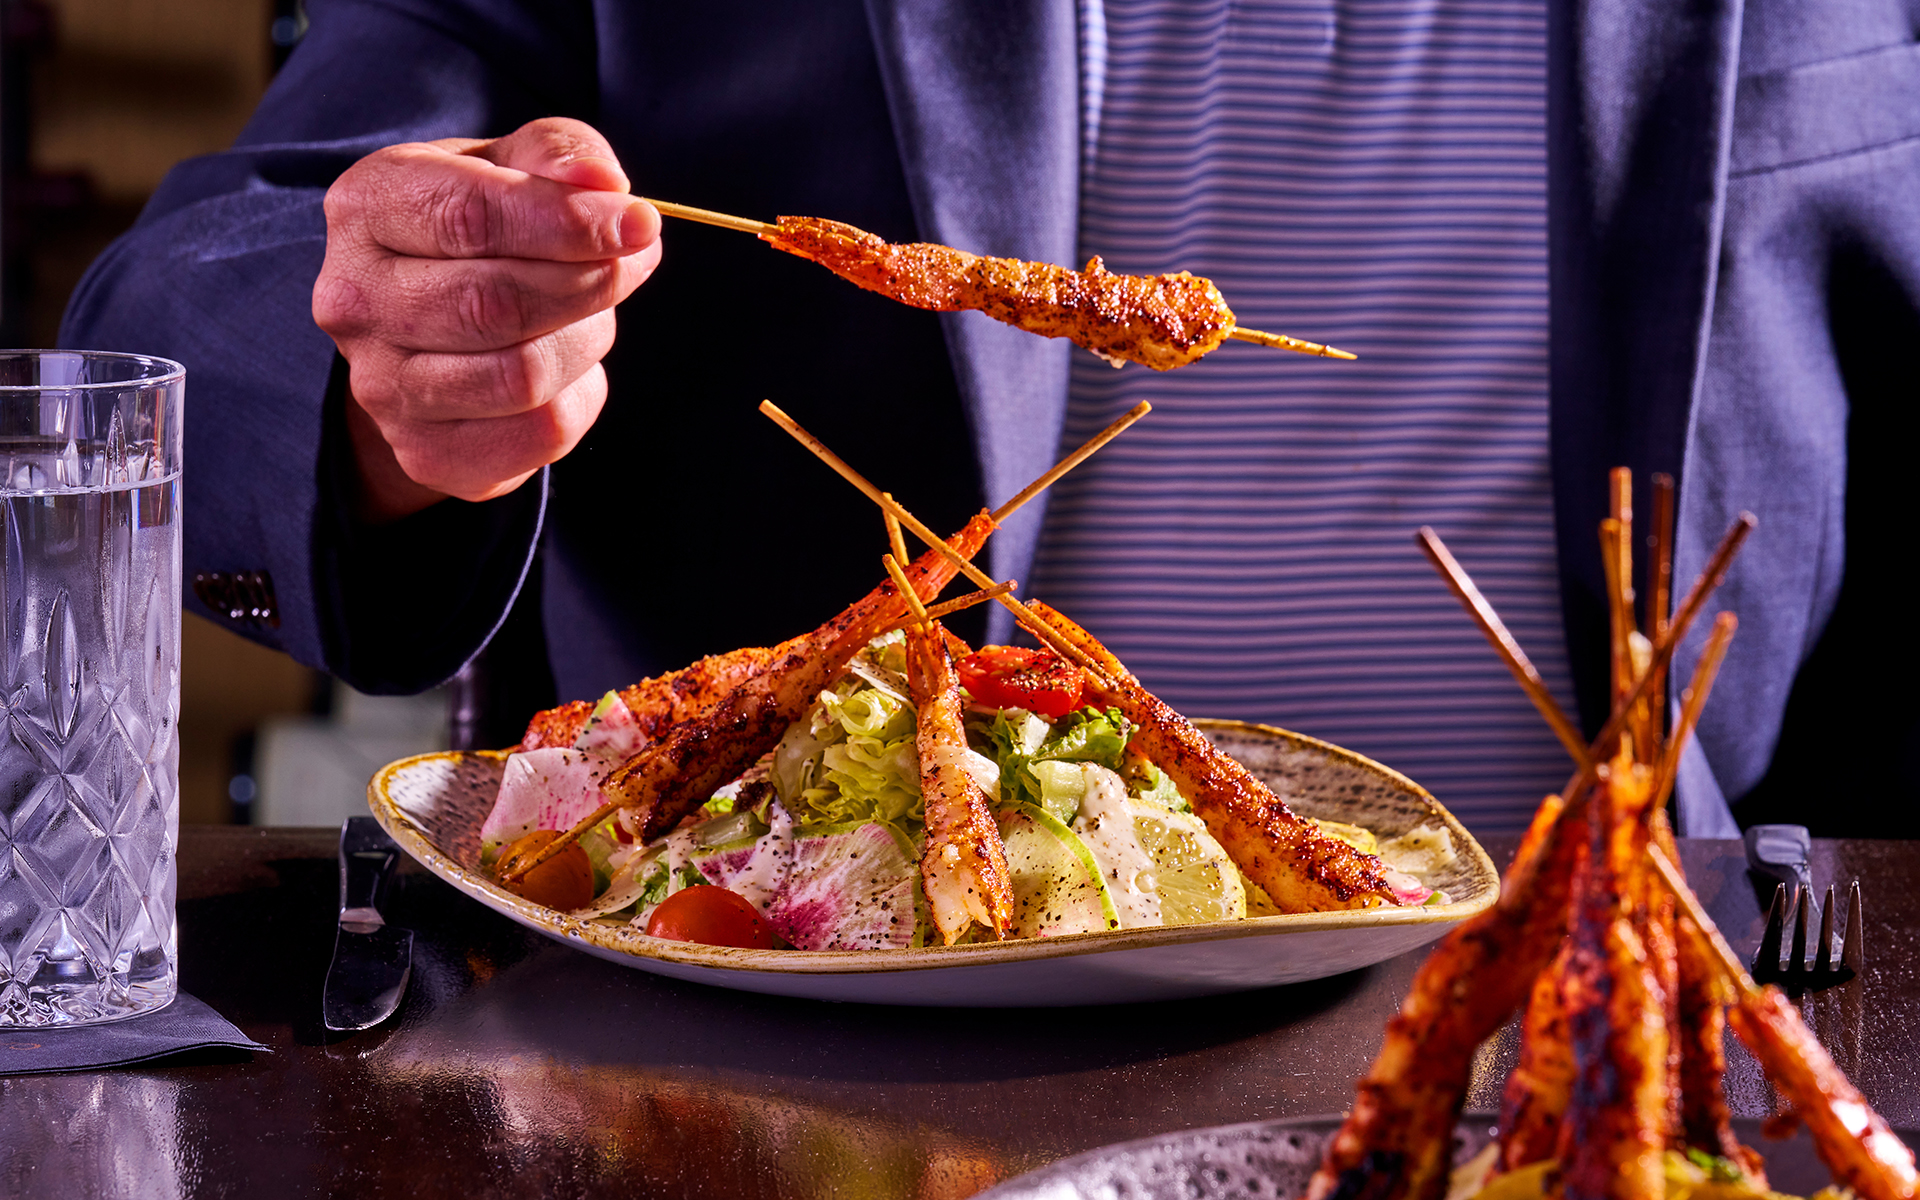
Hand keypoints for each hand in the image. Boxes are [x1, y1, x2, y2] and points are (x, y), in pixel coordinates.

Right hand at [313, 117, 660, 520]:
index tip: (638, 224)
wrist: (430, 331)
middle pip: (496, 303)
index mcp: (367, 207)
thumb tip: (605, 187)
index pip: (469, 216)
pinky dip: (577, 396)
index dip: (567, 222)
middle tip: (630, 264)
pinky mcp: (426, 452)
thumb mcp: (513, 166)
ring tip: (589, 313)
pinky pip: (538, 433)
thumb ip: (560, 154)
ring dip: (586, 340)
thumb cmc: (481, 229)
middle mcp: (355, 300)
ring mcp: (380, 386)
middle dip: (588, 283)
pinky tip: (565, 367)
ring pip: (523, 376)